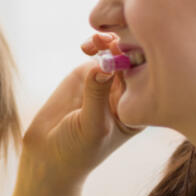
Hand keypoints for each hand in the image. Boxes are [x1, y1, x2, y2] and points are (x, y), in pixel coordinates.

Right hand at [20, 33, 142, 189]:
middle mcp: (126, 93)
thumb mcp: (92, 126)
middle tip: (112, 41)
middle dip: (125, 46)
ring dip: (109, 41)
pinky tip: (87, 45)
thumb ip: (97, 96)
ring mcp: (107, 81)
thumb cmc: (78, 151)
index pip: (146, 80)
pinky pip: (96, 52)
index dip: (141, 62)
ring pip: (115, 53)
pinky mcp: (86, 74)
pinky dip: (94, 44)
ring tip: (98, 40)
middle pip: (134, 61)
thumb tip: (104, 64)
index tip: (127, 54)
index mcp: (137, 109)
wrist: (49, 155)